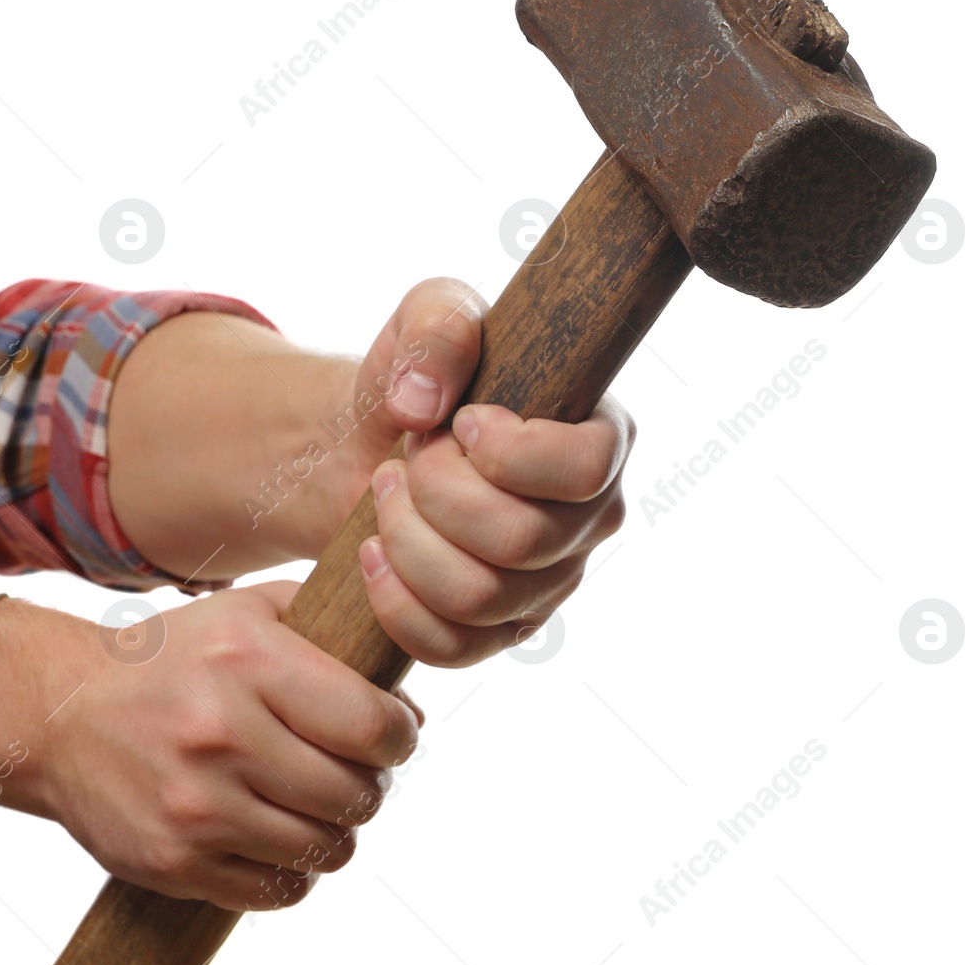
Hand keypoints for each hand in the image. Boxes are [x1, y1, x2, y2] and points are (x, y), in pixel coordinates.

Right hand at [43, 582, 420, 910]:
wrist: (58, 713)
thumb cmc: (171, 660)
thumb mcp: (247, 612)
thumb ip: (332, 634)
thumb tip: (409, 709)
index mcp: (249, 662)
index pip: (373, 726)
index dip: (399, 737)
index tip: (389, 735)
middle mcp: (222, 734)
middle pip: (356, 794)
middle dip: (366, 785)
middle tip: (346, 771)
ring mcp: (196, 806)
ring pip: (325, 850)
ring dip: (332, 833)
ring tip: (310, 806)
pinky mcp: (174, 863)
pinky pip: (279, 891)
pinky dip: (291, 872)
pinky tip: (272, 838)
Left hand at [336, 278, 633, 666]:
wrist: (363, 444)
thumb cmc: (416, 378)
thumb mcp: (424, 317)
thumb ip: (437, 326)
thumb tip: (425, 404)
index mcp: (601, 438)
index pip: (587, 468)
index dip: (508, 452)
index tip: (462, 422)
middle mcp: (589, 519)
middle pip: (519, 539)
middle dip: (436, 493)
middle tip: (408, 458)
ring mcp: (549, 583)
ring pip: (478, 596)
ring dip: (406, 539)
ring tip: (386, 496)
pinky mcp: (500, 630)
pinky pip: (452, 647)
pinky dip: (394, 602)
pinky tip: (371, 556)